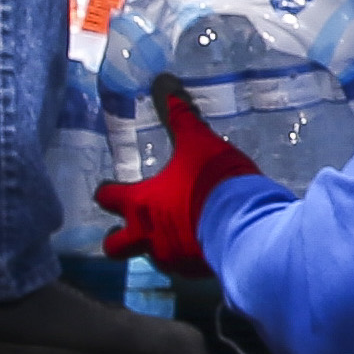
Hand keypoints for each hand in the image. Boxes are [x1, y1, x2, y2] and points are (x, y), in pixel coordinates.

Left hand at [90, 82, 267, 275]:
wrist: (246, 227)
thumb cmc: (213, 182)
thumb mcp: (198, 143)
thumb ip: (180, 115)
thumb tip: (163, 82)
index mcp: (141, 205)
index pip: (108, 198)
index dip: (106, 192)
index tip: (108, 188)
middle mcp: (148, 236)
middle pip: (115, 246)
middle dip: (117, 238)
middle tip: (127, 227)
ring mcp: (171, 258)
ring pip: (152, 256)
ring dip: (158, 244)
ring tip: (176, 230)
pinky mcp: (196, 271)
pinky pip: (184, 265)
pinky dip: (189, 254)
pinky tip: (204, 240)